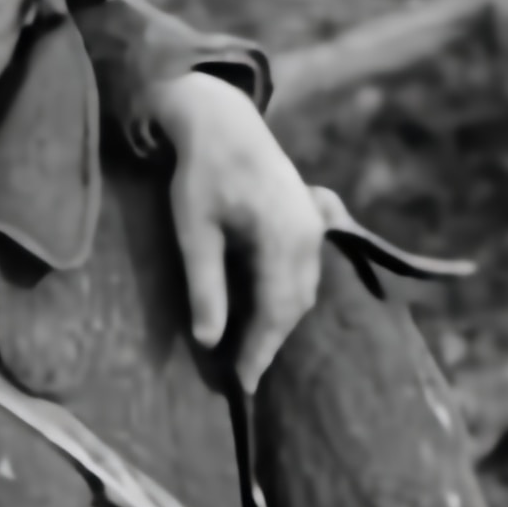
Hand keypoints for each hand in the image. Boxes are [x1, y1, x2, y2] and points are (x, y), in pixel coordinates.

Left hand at [145, 72, 326, 392]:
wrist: (223, 121)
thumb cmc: (200, 174)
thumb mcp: (193, 232)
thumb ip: (204, 287)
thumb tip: (208, 342)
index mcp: (282, 239)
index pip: (275, 312)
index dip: (259, 351)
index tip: (241, 385)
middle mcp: (308, 236)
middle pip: (294, 305)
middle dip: (270, 342)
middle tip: (243, 376)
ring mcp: (314, 227)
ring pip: (303, 290)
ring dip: (279, 322)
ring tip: (251, 351)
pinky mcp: (310, 220)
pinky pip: (304, 271)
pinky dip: (285, 298)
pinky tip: (263, 312)